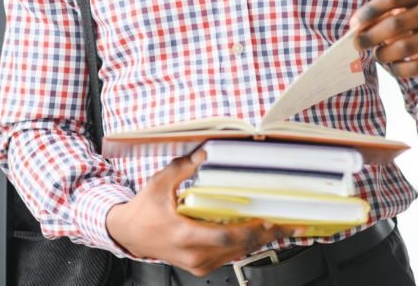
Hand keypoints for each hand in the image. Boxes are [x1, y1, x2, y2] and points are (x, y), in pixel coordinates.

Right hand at [106, 150, 291, 275]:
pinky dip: (244, 245)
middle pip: (237, 248)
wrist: (129, 234)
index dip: (250, 231)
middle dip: (265, 236)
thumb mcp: (160, 183)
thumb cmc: (143, 212)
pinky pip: (228, 257)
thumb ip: (183, 167)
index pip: (225, 237)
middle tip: (288, 225)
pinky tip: (257, 234)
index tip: (268, 221)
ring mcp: (198, 263)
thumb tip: (205, 151)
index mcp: (185, 235)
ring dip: (258, 241)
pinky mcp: (200, 266)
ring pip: (236, 255)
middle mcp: (194, 254)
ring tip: (280, 228)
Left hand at [350, 0, 417, 83]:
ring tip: (378, 54)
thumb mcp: (394, 15)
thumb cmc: (409, 27)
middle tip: (357, 44)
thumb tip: (355, 27)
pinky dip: (396, 69)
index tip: (355, 24)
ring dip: (383, 54)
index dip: (371, 11)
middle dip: (371, 36)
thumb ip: (375, 18)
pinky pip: (413, 67)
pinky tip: (393, 66)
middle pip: (396, 23)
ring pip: (404, 47)